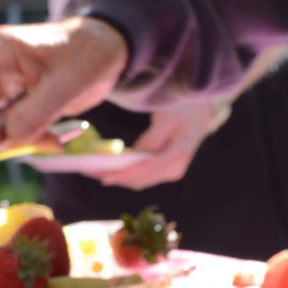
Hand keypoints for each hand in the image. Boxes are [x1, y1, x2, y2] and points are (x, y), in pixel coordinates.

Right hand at [0, 16, 127, 145]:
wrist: (109, 49)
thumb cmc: (89, 54)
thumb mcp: (67, 84)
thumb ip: (37, 112)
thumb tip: (10, 138)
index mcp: (1, 50)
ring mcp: (5, 81)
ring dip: (10, 139)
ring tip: (45, 143)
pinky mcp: (17, 97)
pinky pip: (10, 123)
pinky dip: (27, 137)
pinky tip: (50, 141)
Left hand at [90, 101, 222, 189]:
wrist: (200, 110)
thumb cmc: (184, 107)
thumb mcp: (167, 116)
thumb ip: (151, 139)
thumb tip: (132, 157)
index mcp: (178, 155)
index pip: (146, 171)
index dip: (123, 175)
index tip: (103, 176)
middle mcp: (174, 169)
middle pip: (139, 180)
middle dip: (113, 177)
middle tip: (87, 171)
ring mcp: (168, 172)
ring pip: (137, 180)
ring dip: (114, 176)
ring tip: (90, 170)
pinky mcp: (161, 170)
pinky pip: (138, 174)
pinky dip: (121, 172)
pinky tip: (103, 168)